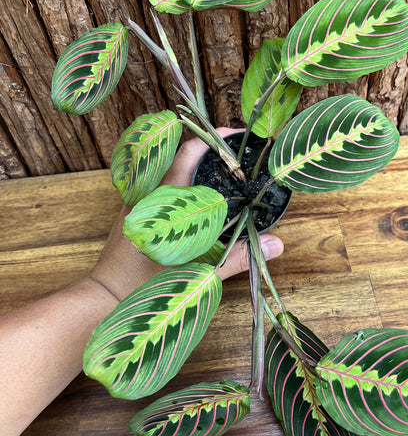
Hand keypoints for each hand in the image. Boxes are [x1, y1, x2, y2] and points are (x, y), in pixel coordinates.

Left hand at [89, 128, 283, 301]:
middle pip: (180, 157)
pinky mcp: (136, 218)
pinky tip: (202, 203)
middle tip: (237, 156)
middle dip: (209, 151)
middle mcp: (147, 195)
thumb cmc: (142, 286)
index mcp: (161, 198)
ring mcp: (139, 205)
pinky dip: (185, 188)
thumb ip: (235, 256)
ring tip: (224, 174)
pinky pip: (164, 191)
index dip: (213, 140)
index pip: (188, 153)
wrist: (103, 299)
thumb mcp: (194, 271)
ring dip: (195, 168)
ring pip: (171, 174)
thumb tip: (275, 245)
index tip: (237, 136)